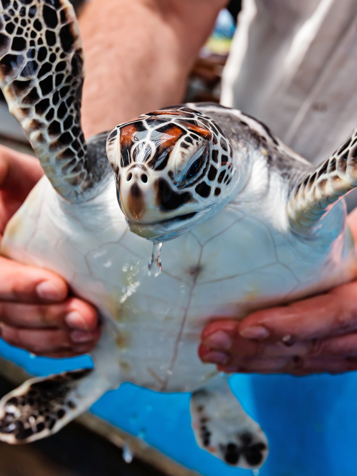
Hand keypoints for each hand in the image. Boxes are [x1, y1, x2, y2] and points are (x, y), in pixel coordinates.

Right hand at [0, 146, 99, 357]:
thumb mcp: (6, 169)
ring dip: (56, 337)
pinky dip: (60, 345)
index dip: (17, 286)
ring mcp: (8, 298)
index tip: (56, 286)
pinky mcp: (29, 311)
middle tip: (84, 316)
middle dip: (46, 316)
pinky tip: (83, 341)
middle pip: (5, 310)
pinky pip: (36, 340)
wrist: (57, 198)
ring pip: (20, 331)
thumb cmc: (32, 181)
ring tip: (90, 330)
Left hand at [199, 208, 356, 375]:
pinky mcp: (331, 349)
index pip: (338, 313)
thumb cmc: (352, 241)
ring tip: (211, 350)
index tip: (248, 325)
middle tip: (213, 338)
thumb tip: (302, 200)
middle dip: (256, 346)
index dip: (295, 323)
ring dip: (251, 358)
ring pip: (300, 359)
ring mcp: (350, 342)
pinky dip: (262, 362)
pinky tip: (231, 360)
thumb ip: (328, 219)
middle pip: (311, 345)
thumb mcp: (349, 230)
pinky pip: (298, 362)